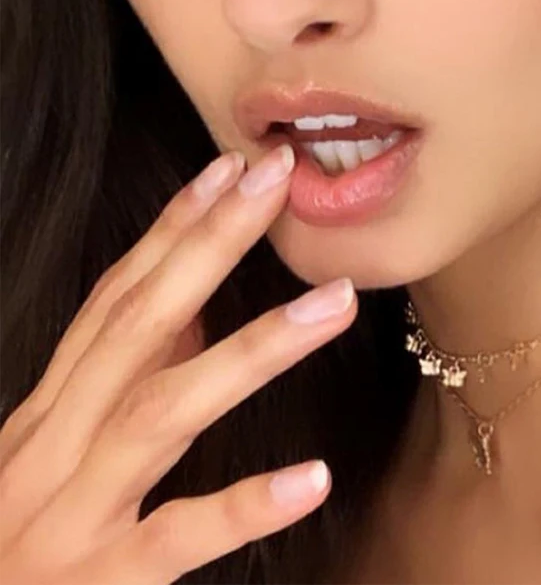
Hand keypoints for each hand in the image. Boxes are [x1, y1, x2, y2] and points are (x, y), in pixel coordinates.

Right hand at [0, 143, 355, 583]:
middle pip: (139, 326)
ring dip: (253, 350)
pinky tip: (314, 475)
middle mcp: (53, 451)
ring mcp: (69, 518)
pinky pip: (174, 538)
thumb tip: (189, 318)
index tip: (229, 168)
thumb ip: (117, 389)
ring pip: (162, 413)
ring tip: (336, 303)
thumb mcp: (53, 459)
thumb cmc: (16, 552)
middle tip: (277, 180)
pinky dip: (243, 505)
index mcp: (50, 416)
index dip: (171, 229)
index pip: (116, 300)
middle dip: (210, 245)